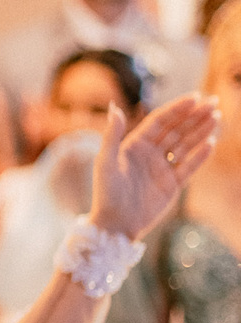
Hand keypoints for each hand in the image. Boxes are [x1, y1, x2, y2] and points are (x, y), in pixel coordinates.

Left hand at [90, 95, 219, 240]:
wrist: (115, 224)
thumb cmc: (106, 193)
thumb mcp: (105, 161)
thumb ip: (111, 134)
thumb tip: (114, 106)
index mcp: (135, 144)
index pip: (160, 121)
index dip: (177, 108)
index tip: (195, 97)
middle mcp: (150, 153)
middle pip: (177, 129)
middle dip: (194, 115)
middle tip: (213, 102)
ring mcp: (162, 168)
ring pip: (186, 145)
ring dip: (201, 131)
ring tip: (217, 117)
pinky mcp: (172, 185)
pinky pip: (189, 167)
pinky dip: (200, 156)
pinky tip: (211, 143)